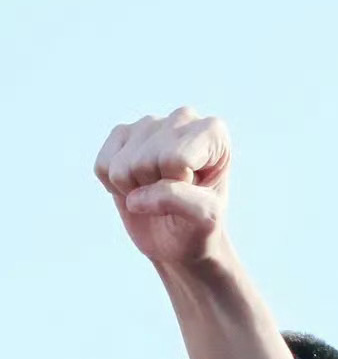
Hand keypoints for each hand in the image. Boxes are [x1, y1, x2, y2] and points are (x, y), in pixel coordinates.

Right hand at [94, 109, 231, 272]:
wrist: (181, 240)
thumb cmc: (199, 226)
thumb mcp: (205, 219)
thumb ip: (181, 202)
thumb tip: (136, 197)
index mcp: (213, 132)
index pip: (176, 157)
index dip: (179, 185)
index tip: (195, 192)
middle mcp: (182, 118)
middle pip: (147, 160)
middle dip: (155, 190)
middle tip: (174, 198)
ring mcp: (149, 123)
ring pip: (123, 165)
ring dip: (136, 191)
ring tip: (156, 193)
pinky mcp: (121, 134)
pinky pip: (103, 167)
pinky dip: (115, 189)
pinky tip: (137, 188)